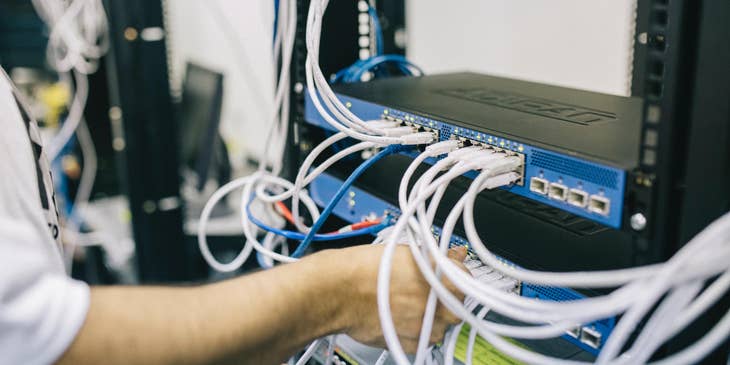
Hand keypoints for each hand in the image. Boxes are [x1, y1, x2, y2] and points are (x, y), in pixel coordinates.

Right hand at [327, 244, 467, 352]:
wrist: (339, 291)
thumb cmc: (366, 269)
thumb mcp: (408, 251)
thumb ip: (440, 257)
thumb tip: (455, 255)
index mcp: (442, 278)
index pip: (466, 278)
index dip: (454, 276)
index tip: (445, 276)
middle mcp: (438, 305)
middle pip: (457, 305)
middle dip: (445, 299)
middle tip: (425, 291)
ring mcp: (426, 327)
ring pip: (441, 326)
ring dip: (432, 317)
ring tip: (409, 305)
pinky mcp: (412, 344)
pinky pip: (423, 339)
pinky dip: (416, 331)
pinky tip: (400, 317)